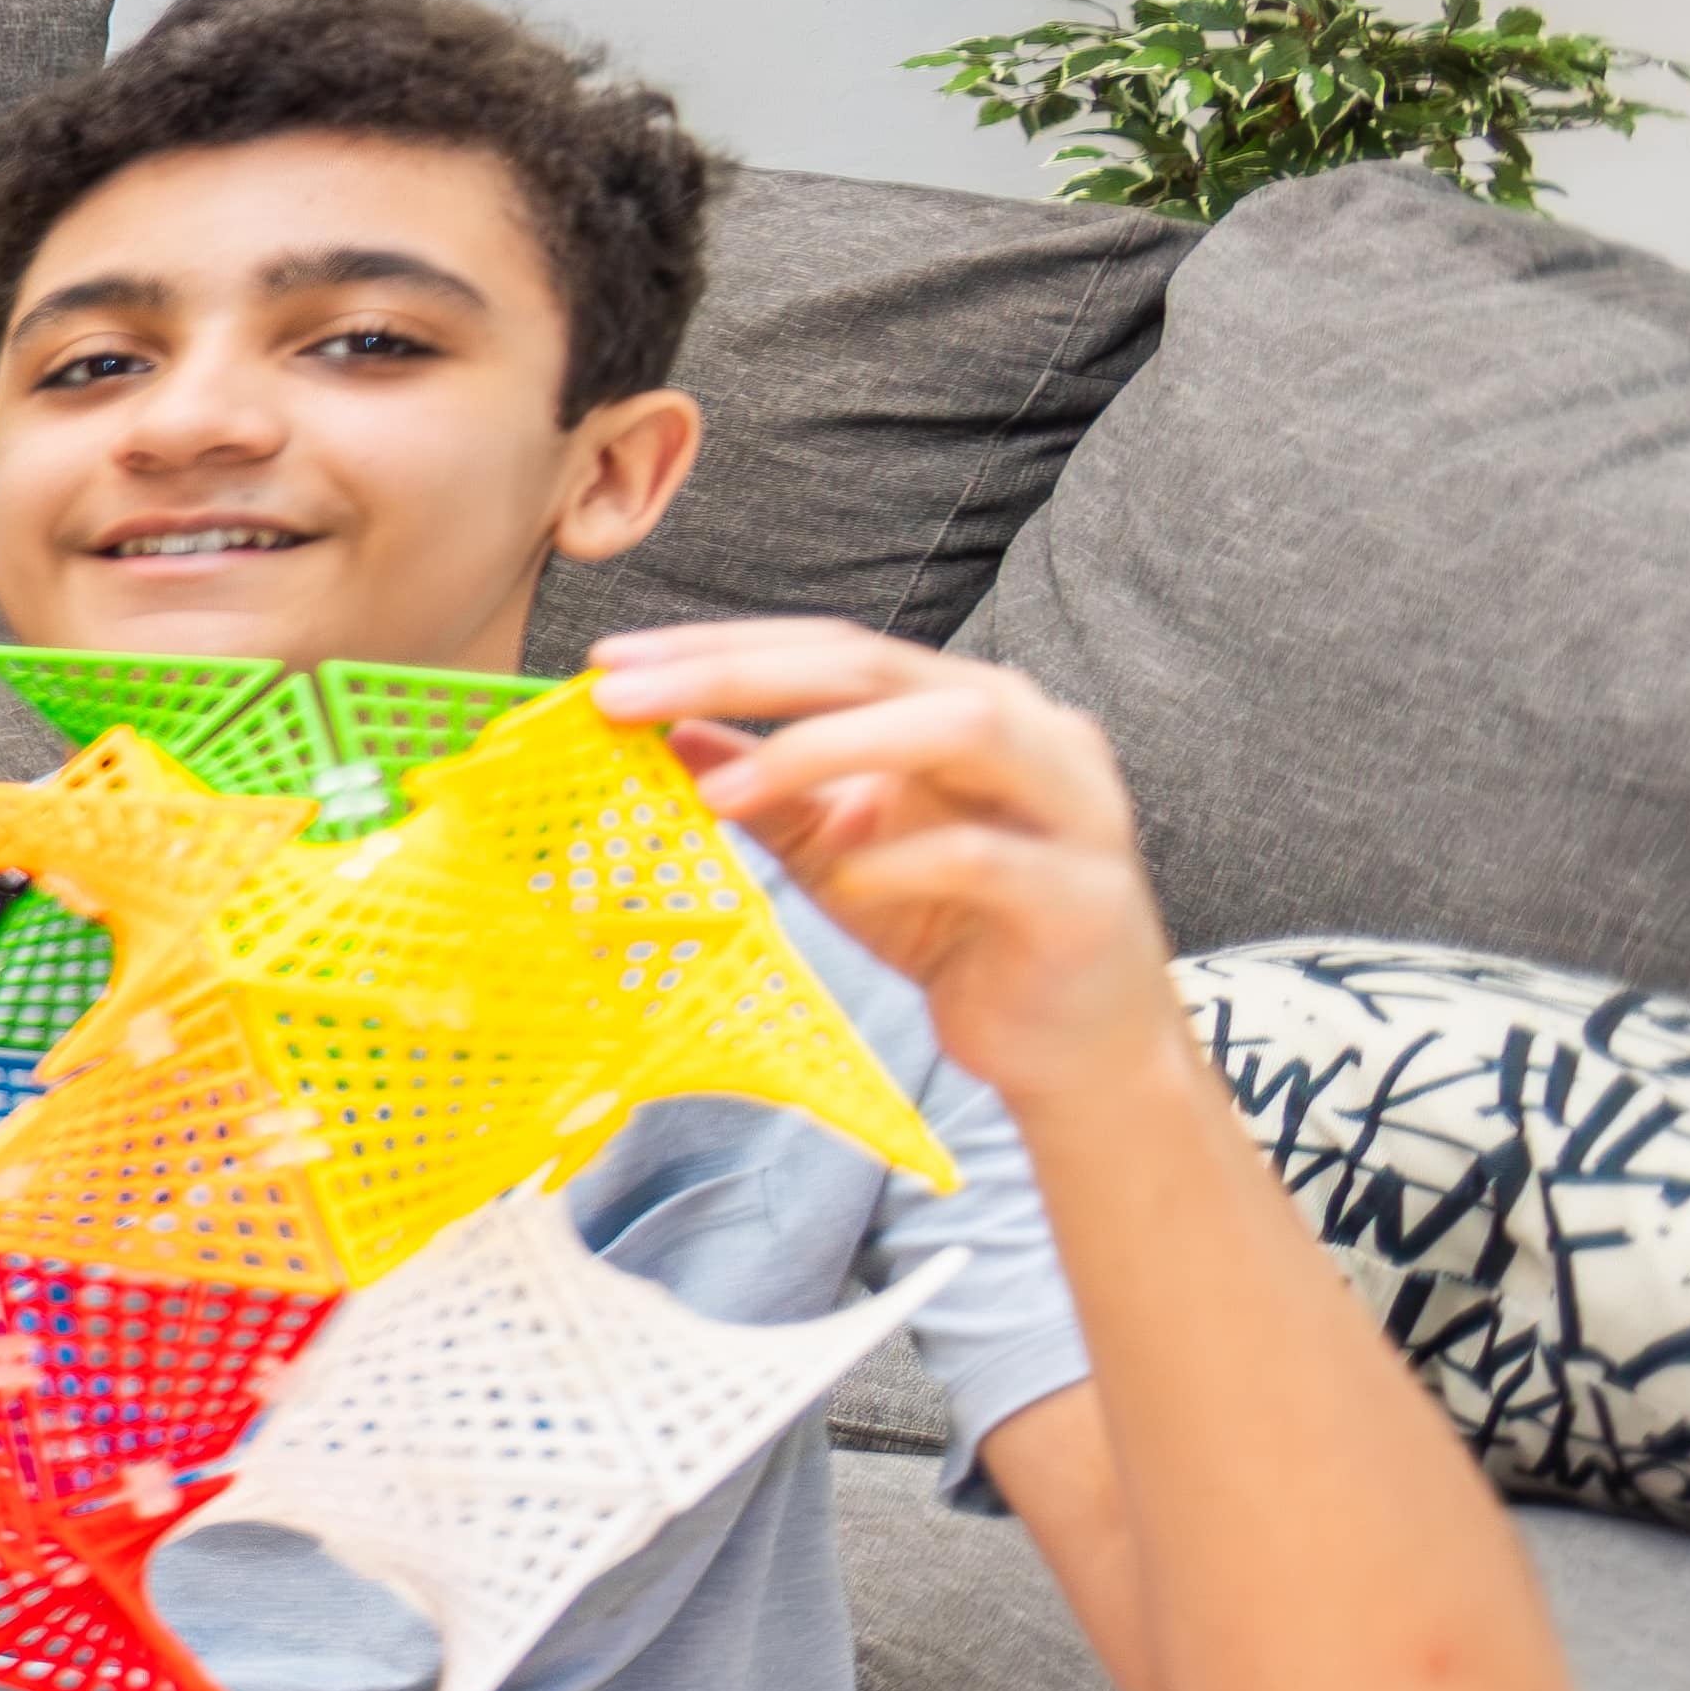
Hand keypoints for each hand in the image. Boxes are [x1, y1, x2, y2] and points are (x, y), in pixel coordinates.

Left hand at [586, 617, 1179, 1116]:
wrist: (1068, 1042)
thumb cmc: (955, 928)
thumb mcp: (839, 851)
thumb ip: (768, 791)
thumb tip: (670, 734)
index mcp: (965, 705)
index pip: (834, 650)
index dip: (720, 648)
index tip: (609, 664)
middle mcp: (1030, 731)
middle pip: (880, 669)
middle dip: (745, 676)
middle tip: (629, 700)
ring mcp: (1069, 806)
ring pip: (961, 728)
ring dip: (827, 750)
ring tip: (721, 795)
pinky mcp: (1080, 895)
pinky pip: (987, 857)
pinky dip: (904, 862)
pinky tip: (842, 883)